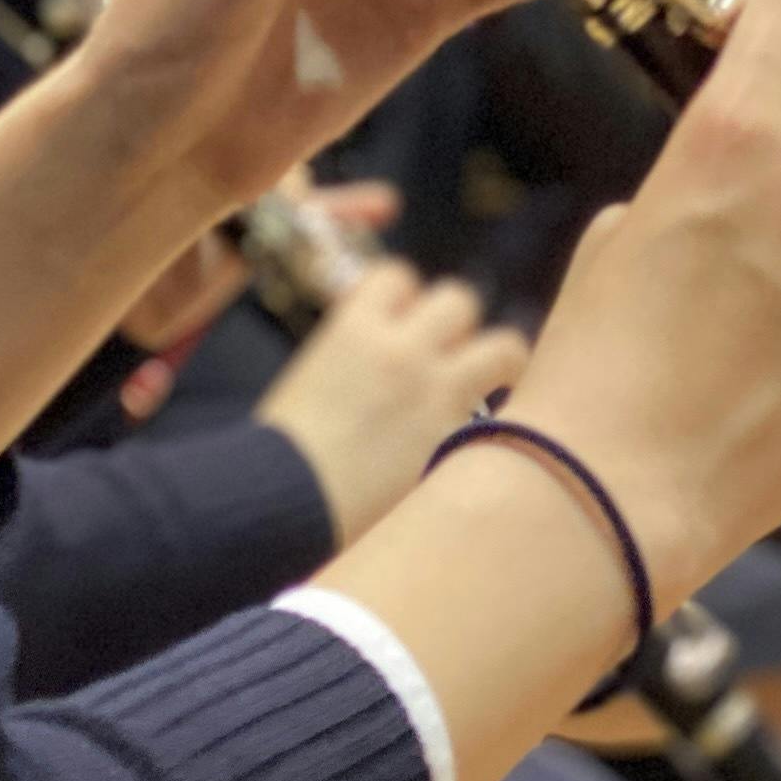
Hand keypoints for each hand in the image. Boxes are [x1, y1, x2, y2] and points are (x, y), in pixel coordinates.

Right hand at [256, 263, 527, 544]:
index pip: (398, 276)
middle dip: (456, 326)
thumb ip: (352, 357)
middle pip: (458, 300)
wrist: (283, 503)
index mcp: (353, 328)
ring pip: (503, 346)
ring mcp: (435, 392)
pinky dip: (499, 421)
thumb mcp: (308, 379)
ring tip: (494, 383)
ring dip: (498, 361)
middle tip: (448, 357)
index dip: (405, 299)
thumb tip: (379, 361)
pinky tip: (487, 436)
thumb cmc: (277, 453)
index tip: (404, 324)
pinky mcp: (455, 438)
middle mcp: (401, 347)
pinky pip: (502, 414)